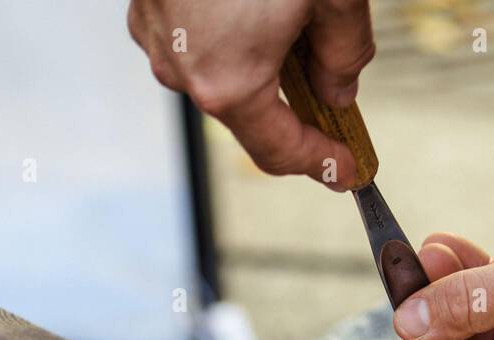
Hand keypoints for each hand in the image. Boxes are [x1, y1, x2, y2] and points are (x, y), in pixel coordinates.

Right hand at [128, 0, 373, 189]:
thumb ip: (344, 54)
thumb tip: (339, 89)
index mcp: (228, 82)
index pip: (279, 151)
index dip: (320, 163)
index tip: (347, 170)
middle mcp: (183, 70)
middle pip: (248, 114)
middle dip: (295, 111)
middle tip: (336, 111)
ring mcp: (157, 36)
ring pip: (219, 74)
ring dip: (260, 68)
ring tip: (297, 34)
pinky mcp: (146, 4)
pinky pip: (194, 38)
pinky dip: (229, 36)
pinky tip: (256, 7)